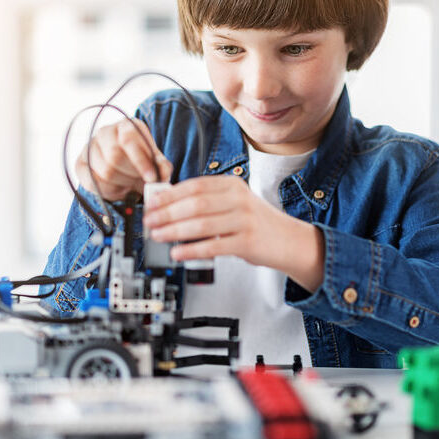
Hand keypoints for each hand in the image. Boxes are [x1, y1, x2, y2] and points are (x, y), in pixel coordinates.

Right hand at [75, 118, 172, 201]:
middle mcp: (105, 132)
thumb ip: (162, 166)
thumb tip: (162, 172)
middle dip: (131, 175)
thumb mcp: (156, 162)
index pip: (129, 139)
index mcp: (127, 125)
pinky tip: (119, 188)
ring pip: (104, 170)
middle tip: (140, 182)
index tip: (151, 177)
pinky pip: (93, 182)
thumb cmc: (142, 163)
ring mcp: (90, 147)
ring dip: (122, 183)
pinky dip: (110, 190)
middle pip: (114, 156)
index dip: (140, 161)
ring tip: (131, 184)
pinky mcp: (80, 164)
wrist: (124, 170)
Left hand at [143, 175, 324, 291]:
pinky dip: (191, 250)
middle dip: (167, 213)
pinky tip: (177, 253)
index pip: (195, 186)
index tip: (151, 203)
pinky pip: (213, 246)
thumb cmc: (257, 222)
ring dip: (174, 231)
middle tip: (150, 222)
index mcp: (233, 185)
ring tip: (158, 236)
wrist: (289, 239)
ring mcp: (244, 220)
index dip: (169, 194)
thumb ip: (209, 202)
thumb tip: (169, 206)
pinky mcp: (247, 242)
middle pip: (195, 204)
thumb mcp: (236, 203)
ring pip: (201, 224)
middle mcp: (239, 199)